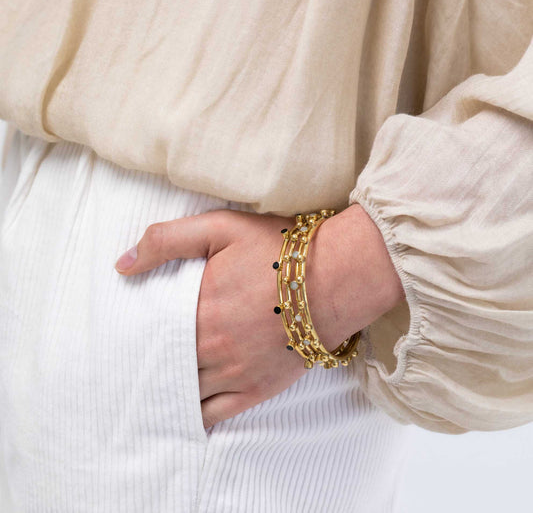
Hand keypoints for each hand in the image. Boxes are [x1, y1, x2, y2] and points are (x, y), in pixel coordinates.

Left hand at [114, 204, 404, 429]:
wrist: (337, 277)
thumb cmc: (279, 249)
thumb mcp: (220, 228)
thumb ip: (167, 241)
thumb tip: (122, 265)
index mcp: (197, 309)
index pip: (151, 333)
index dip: (134, 336)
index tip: (119, 338)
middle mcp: (210, 348)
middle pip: (165, 366)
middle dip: (146, 366)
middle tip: (126, 368)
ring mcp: (234, 373)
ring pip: (185, 393)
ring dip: (165, 391)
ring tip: (146, 391)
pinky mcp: (257, 389)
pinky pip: (216, 414)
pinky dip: (194, 417)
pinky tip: (181, 415)